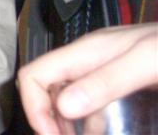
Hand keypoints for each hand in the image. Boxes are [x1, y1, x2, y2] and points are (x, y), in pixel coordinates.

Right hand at [17, 23, 157, 133]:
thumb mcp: (145, 62)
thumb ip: (106, 81)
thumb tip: (64, 108)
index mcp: (86, 53)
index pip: (34, 74)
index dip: (33, 107)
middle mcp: (89, 62)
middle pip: (45, 89)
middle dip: (46, 120)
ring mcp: (105, 73)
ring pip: (67, 101)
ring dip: (65, 126)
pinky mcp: (122, 85)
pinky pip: (93, 108)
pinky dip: (90, 127)